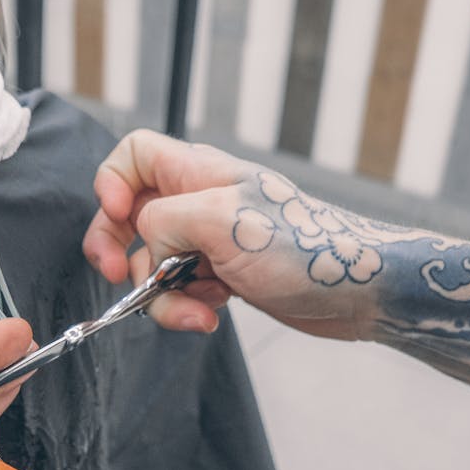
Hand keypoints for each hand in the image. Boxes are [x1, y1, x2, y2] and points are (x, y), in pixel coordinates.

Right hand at [82, 129, 391, 340]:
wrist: (358, 292)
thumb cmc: (305, 250)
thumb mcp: (222, 222)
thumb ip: (164, 221)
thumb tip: (144, 247)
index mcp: (197, 173)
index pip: (133, 155)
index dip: (111, 183)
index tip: (118, 218)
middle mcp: (198, 202)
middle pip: (128, 216)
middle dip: (117, 250)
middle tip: (119, 277)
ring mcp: (208, 242)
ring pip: (151, 264)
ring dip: (161, 295)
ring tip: (196, 309)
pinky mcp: (220, 276)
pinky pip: (178, 291)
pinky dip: (185, 307)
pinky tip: (214, 314)